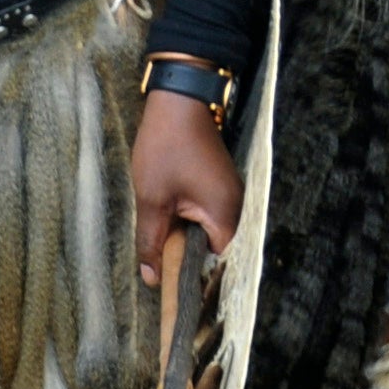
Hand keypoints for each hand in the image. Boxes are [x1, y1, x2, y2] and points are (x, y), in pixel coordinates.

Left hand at [131, 89, 240, 285]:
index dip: (192, 278)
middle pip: (214, 251)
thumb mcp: (152, 200)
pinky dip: (188, 222)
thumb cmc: (166, 146)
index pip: (216, 264)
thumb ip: (152, 242)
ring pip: (208, 233)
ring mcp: (229, 195)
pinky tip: (168, 221)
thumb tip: (151, 278)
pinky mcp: (219, 185)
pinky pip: (207, 216)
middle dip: (186, 259)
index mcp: (226, 215)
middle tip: (158, 267)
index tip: (169, 289)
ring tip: (160, 244)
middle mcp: (236, 208)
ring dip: (185, 239)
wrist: (178, 100)